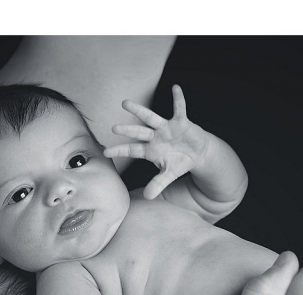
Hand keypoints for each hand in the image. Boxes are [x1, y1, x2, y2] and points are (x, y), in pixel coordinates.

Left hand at [103, 84, 207, 198]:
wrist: (197, 153)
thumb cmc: (179, 162)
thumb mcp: (169, 175)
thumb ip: (157, 184)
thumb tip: (147, 197)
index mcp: (150, 149)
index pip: (131, 150)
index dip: (119, 150)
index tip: (105, 152)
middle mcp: (155, 136)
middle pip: (138, 132)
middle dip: (127, 130)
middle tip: (113, 128)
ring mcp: (167, 128)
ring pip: (151, 118)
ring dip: (139, 111)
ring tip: (125, 104)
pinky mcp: (181, 122)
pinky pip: (179, 109)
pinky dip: (178, 99)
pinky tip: (175, 88)